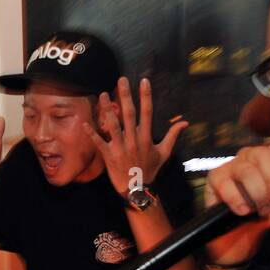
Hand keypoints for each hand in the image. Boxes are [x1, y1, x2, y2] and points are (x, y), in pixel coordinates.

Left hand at [84, 76, 186, 196]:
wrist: (137, 189)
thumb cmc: (150, 169)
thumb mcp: (164, 153)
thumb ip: (172, 136)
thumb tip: (185, 122)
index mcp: (146, 137)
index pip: (147, 112)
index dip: (146, 96)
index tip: (143, 81)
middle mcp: (133, 140)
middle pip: (129, 114)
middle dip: (125, 96)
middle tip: (121, 80)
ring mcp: (121, 147)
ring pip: (112, 125)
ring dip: (107, 109)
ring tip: (102, 95)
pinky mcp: (109, 155)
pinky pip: (99, 142)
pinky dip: (91, 133)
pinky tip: (84, 122)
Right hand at [202, 137, 269, 263]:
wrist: (245, 237)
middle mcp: (252, 156)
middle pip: (264, 154)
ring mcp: (232, 165)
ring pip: (246, 170)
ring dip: (257, 194)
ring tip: (260, 209)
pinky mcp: (215, 179)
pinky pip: (226, 184)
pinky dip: (237, 201)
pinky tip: (243, 211)